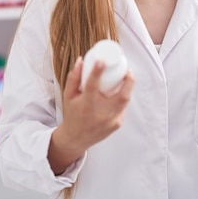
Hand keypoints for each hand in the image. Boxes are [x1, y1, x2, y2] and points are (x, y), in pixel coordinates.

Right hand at [48, 56, 134, 173]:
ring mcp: (110, 121)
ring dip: (128, 88)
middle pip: (122, 96)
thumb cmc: (72, 114)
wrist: (76, 138)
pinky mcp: (116, 125)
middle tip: (128, 70)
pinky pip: (122, 108)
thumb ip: (73, 78)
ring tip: (127, 78)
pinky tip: (121, 92)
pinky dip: (122, 99)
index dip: (97, 72)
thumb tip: (81, 60)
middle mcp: (100, 114)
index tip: (102, 61)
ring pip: (125, 101)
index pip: (92, 86)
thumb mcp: (68, 96)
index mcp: (86, 105)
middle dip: (129, 81)